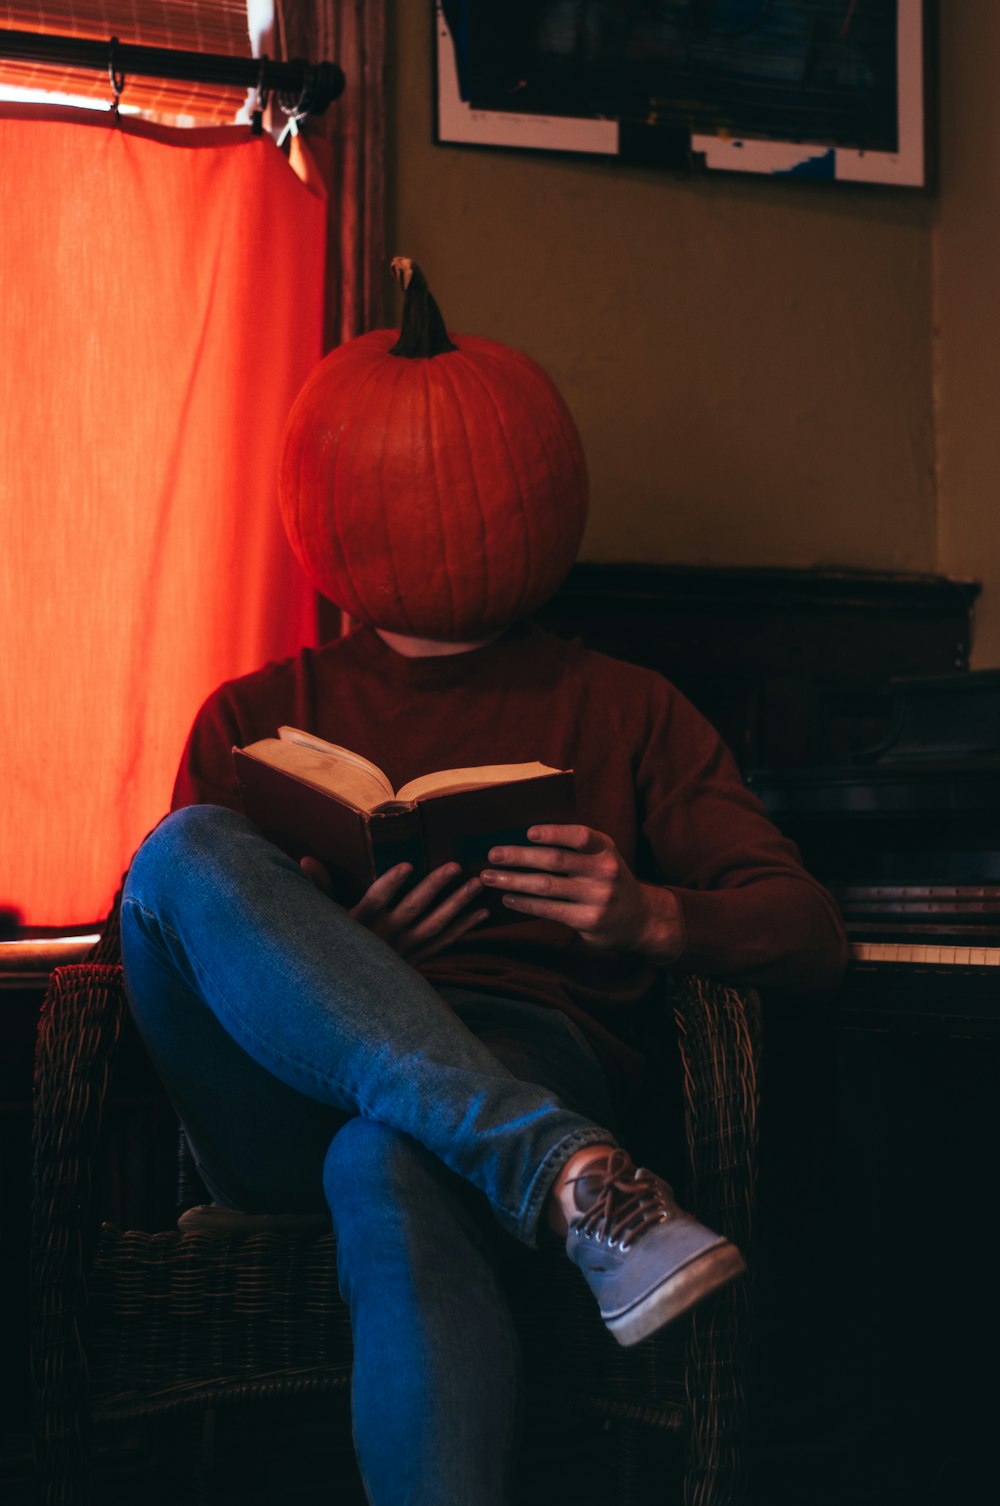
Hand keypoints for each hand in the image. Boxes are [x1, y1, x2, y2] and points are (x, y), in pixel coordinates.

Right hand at [301, 856, 487, 962]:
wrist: (347, 998)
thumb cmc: (331, 950)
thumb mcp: (321, 921)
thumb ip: (318, 889)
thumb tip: (306, 860)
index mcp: (360, 924)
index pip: (375, 901)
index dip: (390, 884)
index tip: (407, 866)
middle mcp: (385, 937)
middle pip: (412, 909)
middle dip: (435, 887)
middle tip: (455, 866)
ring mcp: (405, 950)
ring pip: (434, 925)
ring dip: (457, 904)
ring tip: (477, 883)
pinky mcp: (418, 960)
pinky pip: (444, 943)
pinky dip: (463, 928)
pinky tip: (481, 913)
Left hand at [480, 824, 683, 958]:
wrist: (641, 919)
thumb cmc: (610, 882)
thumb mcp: (603, 858)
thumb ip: (576, 850)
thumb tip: (523, 841)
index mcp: (606, 849)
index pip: (580, 836)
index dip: (553, 832)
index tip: (527, 832)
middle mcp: (604, 871)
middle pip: (555, 860)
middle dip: (519, 856)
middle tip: (493, 854)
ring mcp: (597, 897)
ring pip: (546, 885)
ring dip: (513, 880)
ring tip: (489, 877)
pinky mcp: (588, 920)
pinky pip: (549, 909)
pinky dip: (525, 903)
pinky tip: (508, 898)